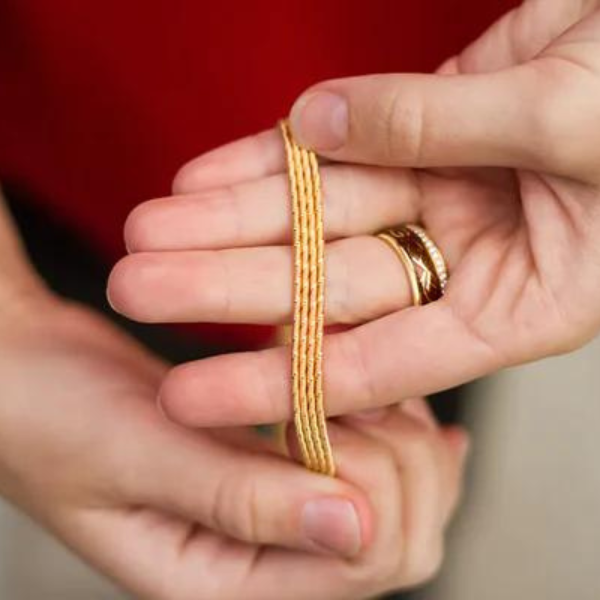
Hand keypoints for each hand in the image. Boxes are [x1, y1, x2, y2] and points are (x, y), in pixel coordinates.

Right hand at [0, 291, 465, 598]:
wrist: (28, 374)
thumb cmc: (56, 417)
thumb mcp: (138, 456)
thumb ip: (240, 500)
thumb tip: (355, 530)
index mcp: (226, 583)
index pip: (367, 566)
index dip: (375, 485)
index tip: (328, 412)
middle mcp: (264, 559)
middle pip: (402, 537)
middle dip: (402, 462)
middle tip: (353, 397)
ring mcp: (275, 511)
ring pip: (400, 498)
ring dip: (402, 436)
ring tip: (365, 390)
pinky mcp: (274, 466)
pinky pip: (367, 458)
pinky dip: (390, 425)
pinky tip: (393, 404)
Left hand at [109, 0, 599, 425]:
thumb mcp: (571, 120)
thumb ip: (441, 129)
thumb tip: (320, 131)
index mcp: (522, 302)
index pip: (384, 365)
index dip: (284, 383)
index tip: (193, 398)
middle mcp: (470, 260)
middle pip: (330, 288)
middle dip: (230, 289)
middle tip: (140, 292)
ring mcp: (439, 195)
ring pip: (315, 218)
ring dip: (228, 222)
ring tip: (145, 233)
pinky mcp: (414, 134)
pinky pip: (329, 152)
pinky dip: (267, 160)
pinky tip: (198, 177)